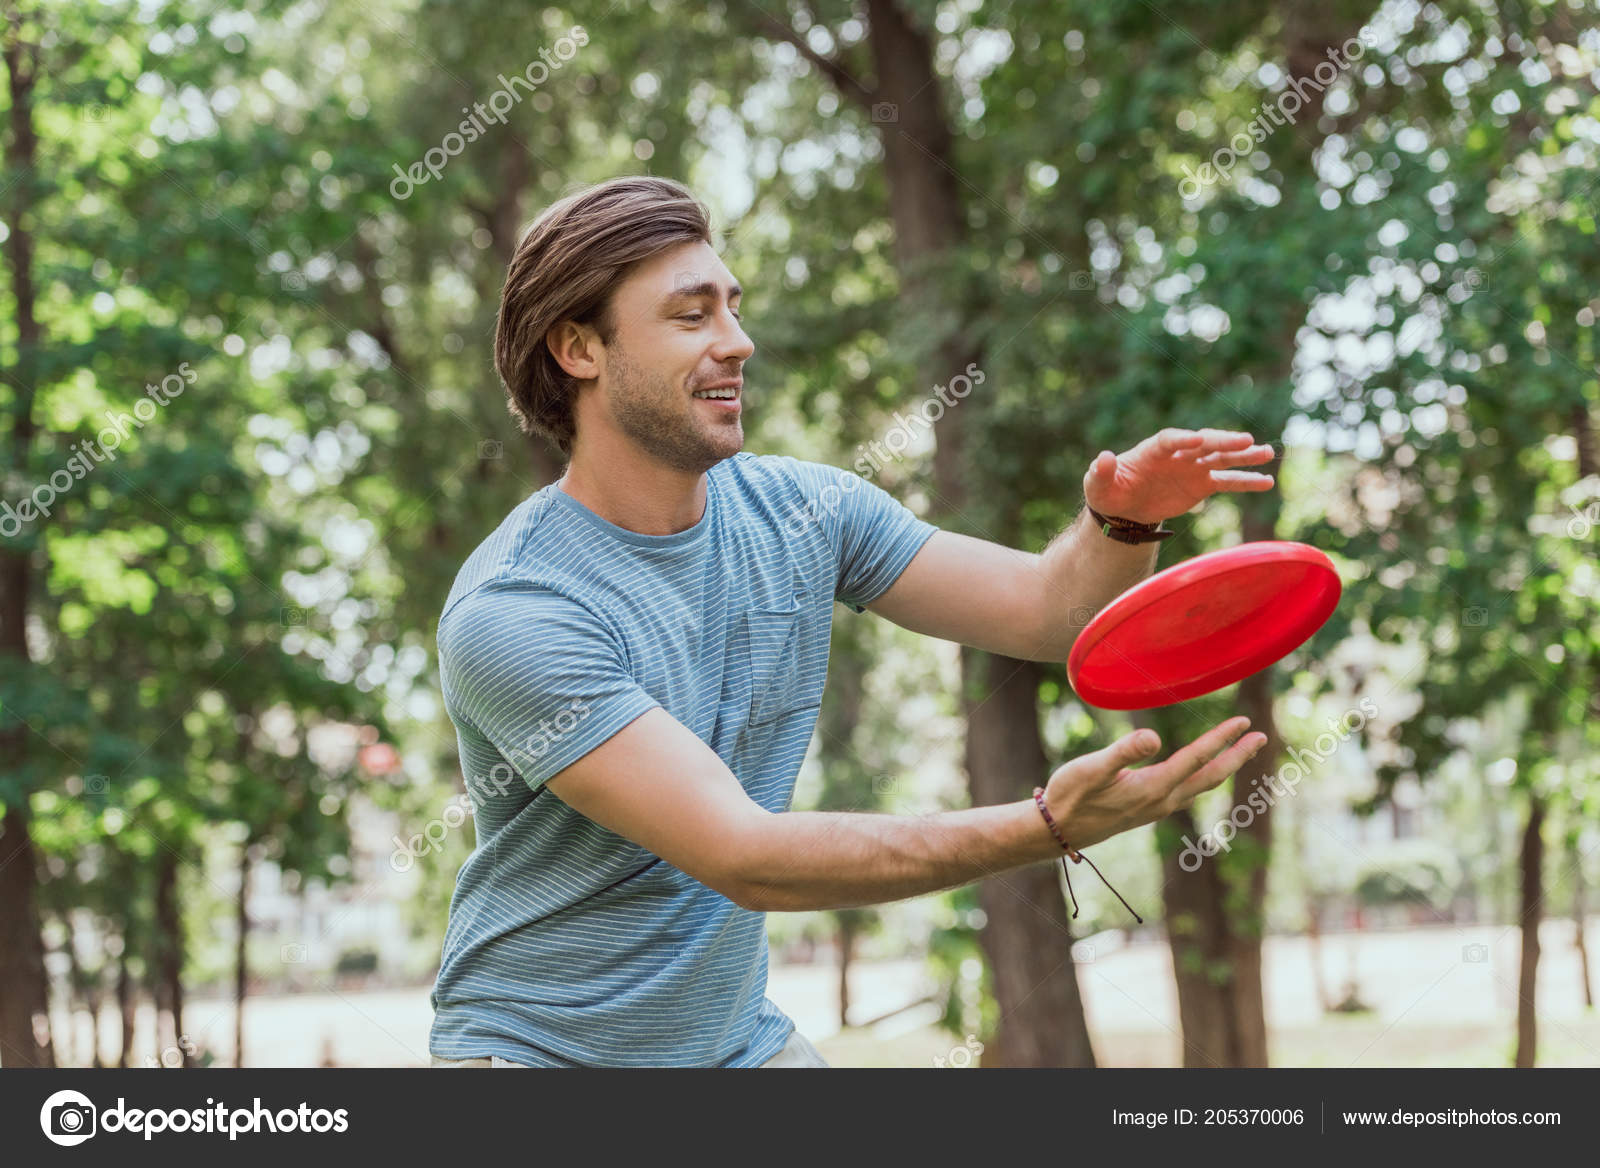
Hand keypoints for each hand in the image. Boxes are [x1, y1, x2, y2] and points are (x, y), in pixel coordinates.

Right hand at [1041, 717, 1266, 850]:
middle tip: (1261, 736)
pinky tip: (1203, 772)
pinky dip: (1205, 777)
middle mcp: (1162, 800)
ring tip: (1242, 751)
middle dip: (1237, 756)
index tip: (1244, 722)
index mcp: (1152, 787)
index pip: (1196, 758)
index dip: (1221, 739)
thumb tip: (1153, 737)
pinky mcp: (1149, 809)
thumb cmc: (1070, 795)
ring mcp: (1158, 808)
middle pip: (1210, 776)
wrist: (1057, 831)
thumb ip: (1122, 752)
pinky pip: (1189, 791)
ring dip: (1225, 767)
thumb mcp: (1090, 768)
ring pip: (1202, 786)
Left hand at [1083, 428, 1275, 524]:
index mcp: (1152, 450)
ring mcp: (1193, 467)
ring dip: (1244, 456)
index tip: (1197, 439)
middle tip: (1246, 440)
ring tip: (1267, 453)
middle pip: (1203, 443)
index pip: (1170, 440)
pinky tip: (1267, 481)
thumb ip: (1101, 472)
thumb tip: (1104, 458)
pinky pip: (1228, 481)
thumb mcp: (1098, 485)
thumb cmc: (1109, 491)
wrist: (1124, 507)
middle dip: (1223, 442)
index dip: (1182, 439)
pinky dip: (1246, 481)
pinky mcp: (1202, 484)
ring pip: (1222, 458)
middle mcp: (1178, 454)